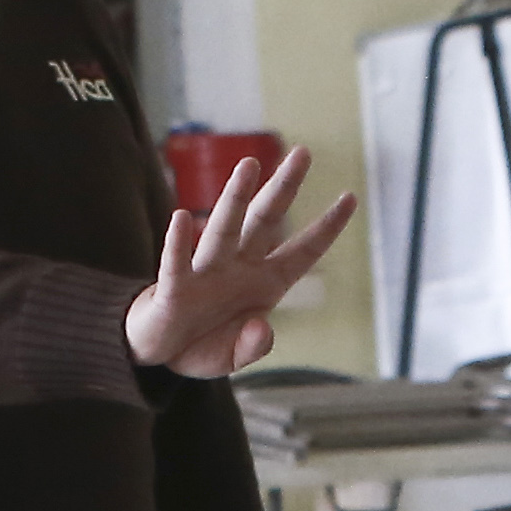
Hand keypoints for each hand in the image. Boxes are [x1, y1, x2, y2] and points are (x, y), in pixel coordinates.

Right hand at [125, 144, 358, 379]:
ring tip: (250, 165)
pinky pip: (177, 263)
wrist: (160, 355)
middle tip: (303, 153)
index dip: (326, 228)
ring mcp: (206, 274)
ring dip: (236, 198)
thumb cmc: (202, 345)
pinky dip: (178, 244)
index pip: (302, 252)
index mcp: (263, 284)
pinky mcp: (174, 289)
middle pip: (265, 221)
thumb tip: (262, 330)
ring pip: (225, 229)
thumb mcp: (235, 357)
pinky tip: (182, 219)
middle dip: (284, 187)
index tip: (350, 198)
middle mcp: (237, 269)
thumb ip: (253, 346)